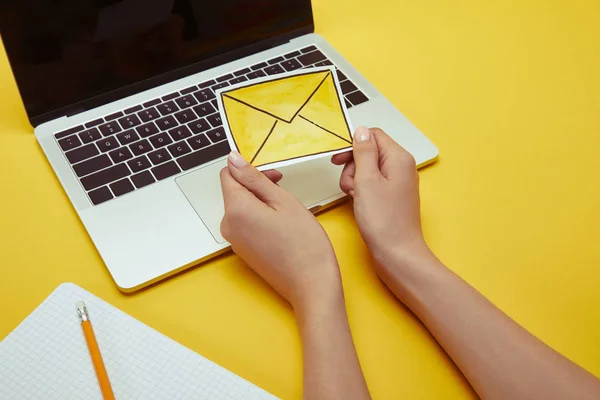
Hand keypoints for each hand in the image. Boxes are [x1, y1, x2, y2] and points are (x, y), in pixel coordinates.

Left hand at [220, 151, 342, 313]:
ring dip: (261, 201)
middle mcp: (228, 226)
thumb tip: (234, 160)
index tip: (272, 175)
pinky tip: (282, 225)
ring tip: (286, 211)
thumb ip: (255, 179)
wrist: (311, 285)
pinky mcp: (243, 250)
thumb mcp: (283, 201)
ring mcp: (234, 240)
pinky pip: (246, 223)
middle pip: (235, 191)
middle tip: (284, 190)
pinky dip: (261, 217)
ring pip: (242, 207)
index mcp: (235, 210)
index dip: (250, 169)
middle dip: (257, 185)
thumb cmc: (304, 245)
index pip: (227, 174)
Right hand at [331, 127, 428, 266]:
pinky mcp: (391, 196)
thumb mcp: (367, 180)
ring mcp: (397, 182)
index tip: (338, 159)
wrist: (397, 253)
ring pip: (367, 169)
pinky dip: (361, 190)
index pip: (373, 136)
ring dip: (355, 180)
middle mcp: (401, 167)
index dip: (353, 145)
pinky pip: (371, 183)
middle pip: (369, 152)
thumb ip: (363, 152)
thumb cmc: (384, 221)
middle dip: (353, 166)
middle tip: (352, 185)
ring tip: (356, 197)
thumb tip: (361, 130)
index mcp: (399, 158)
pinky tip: (359, 203)